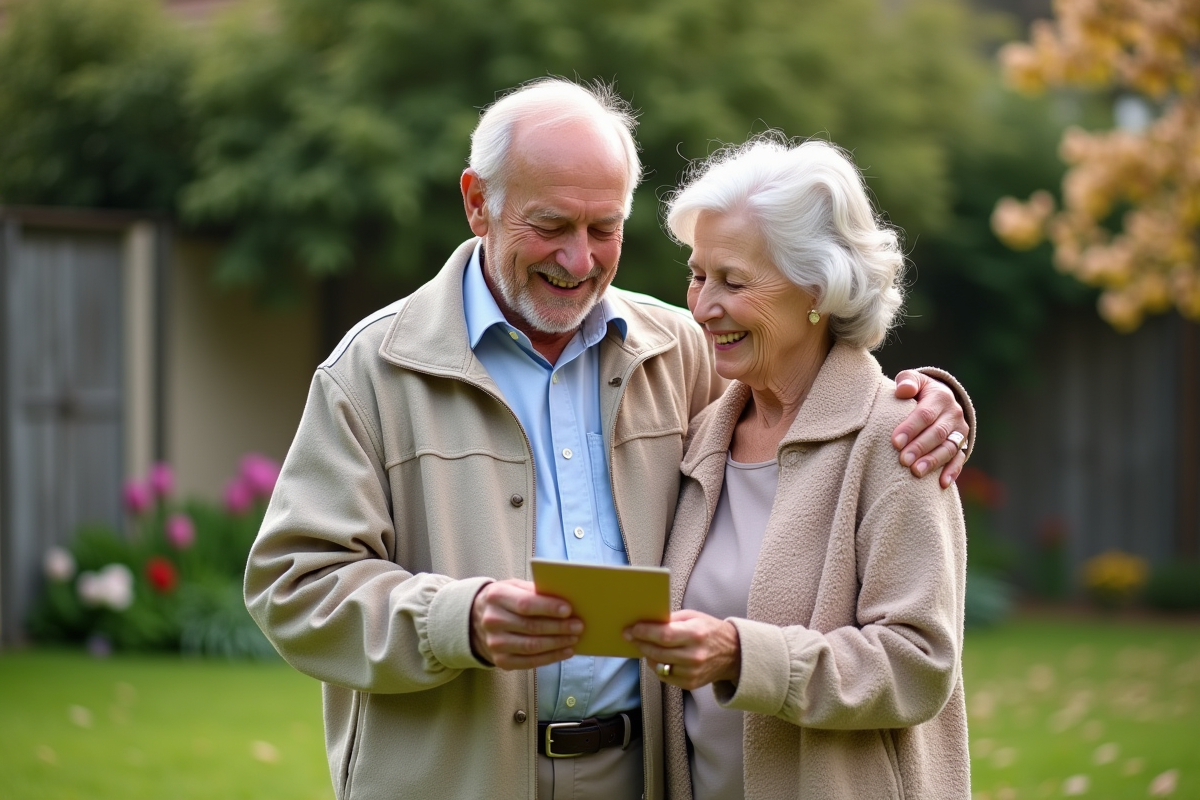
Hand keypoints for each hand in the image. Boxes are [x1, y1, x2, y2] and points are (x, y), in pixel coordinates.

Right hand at [469, 579, 580, 669]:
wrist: (476, 619)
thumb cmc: (506, 599)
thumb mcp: (515, 586)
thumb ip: (536, 591)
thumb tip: (566, 601)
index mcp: (496, 596)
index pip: (525, 604)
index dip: (548, 608)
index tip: (569, 610)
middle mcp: (492, 620)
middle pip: (531, 627)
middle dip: (558, 627)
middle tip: (578, 626)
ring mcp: (494, 643)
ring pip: (531, 646)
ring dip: (557, 644)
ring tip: (574, 638)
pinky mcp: (500, 660)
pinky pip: (529, 662)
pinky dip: (550, 658)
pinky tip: (565, 651)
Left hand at [624, 609, 740, 690]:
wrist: (733, 654)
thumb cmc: (709, 631)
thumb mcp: (693, 617)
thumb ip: (671, 619)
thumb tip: (646, 622)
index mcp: (696, 634)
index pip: (664, 635)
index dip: (644, 632)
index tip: (631, 629)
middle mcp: (694, 655)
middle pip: (658, 651)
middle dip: (640, 643)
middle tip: (630, 636)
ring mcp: (692, 672)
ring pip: (658, 665)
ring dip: (647, 655)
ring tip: (643, 646)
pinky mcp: (691, 684)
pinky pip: (665, 676)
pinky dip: (657, 666)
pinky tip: (656, 657)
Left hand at [892, 370, 967, 488]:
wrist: (940, 399)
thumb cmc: (918, 391)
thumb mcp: (913, 380)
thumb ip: (907, 381)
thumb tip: (903, 390)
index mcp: (940, 397)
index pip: (925, 414)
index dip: (910, 428)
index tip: (895, 442)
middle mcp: (954, 414)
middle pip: (937, 433)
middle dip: (920, 447)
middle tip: (903, 460)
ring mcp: (960, 432)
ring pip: (948, 448)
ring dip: (933, 461)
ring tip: (916, 472)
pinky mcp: (963, 445)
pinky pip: (959, 460)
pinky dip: (952, 472)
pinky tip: (941, 484)